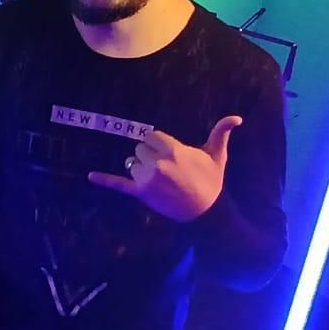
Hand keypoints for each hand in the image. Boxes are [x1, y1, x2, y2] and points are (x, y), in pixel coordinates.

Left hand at [87, 115, 241, 222]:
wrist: (206, 212)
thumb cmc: (211, 181)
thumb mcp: (217, 155)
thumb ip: (222, 132)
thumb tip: (237, 117)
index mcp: (172, 149)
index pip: (151, 136)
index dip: (159, 144)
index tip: (169, 154)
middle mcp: (157, 162)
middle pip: (139, 148)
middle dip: (150, 156)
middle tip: (166, 169)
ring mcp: (147, 178)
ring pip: (132, 163)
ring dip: (141, 169)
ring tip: (159, 181)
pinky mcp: (140, 193)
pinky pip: (118, 184)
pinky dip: (104, 179)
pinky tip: (90, 176)